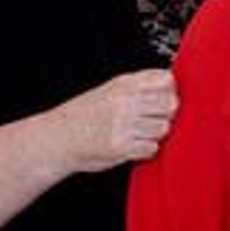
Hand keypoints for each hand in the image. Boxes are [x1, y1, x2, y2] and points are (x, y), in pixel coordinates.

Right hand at [49, 69, 178, 173]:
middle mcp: (124, 102)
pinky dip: (145, 149)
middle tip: (153, 118)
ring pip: (163, 128)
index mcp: (124, 85)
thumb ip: (139, 85)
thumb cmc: (85, 114)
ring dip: (155, 133)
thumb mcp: (110, 89)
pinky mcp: (121, 147)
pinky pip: (152, 148)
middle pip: (170, 105)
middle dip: (166, 113)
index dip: (170, 90)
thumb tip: (171, 84)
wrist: (58, 139)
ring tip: (139, 133)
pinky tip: (132, 145)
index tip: (163, 97)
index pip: (166, 80)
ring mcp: (123, 125)